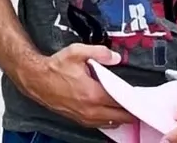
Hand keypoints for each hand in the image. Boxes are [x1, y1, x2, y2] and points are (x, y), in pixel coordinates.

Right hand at [17, 44, 135, 128]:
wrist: (36, 79)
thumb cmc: (55, 67)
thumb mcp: (76, 52)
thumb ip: (99, 52)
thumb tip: (116, 57)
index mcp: (93, 93)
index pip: (121, 101)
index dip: (133, 99)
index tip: (141, 96)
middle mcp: (90, 109)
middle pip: (119, 116)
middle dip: (130, 111)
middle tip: (138, 104)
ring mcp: (84, 116)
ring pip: (110, 123)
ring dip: (120, 117)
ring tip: (127, 108)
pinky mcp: (78, 119)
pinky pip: (99, 124)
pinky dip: (108, 120)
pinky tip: (111, 114)